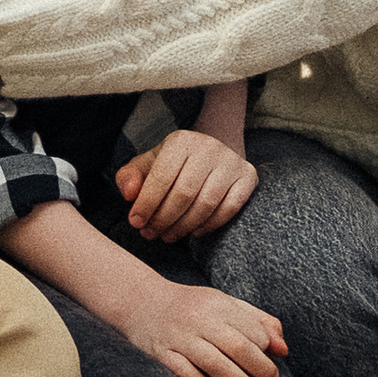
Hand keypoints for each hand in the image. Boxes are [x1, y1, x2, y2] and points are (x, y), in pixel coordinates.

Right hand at [111, 267, 285, 376]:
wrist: (141, 303)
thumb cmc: (192, 307)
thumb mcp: (225, 304)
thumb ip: (258, 321)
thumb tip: (283, 349)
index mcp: (216, 303)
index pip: (250, 328)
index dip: (266, 348)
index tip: (272, 361)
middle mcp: (197, 319)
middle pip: (236, 346)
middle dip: (259, 368)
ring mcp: (178, 338)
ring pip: (214, 364)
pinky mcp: (162, 355)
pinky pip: (188, 376)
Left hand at [116, 125, 259, 243]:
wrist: (209, 154)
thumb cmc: (172, 165)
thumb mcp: (146, 165)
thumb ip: (129, 177)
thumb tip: (129, 195)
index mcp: (181, 141)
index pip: (162, 177)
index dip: (146, 204)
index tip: (136, 223)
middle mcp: (209, 147)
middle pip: (184, 194)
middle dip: (164, 219)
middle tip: (150, 234)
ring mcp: (231, 161)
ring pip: (206, 204)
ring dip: (184, 226)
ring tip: (168, 236)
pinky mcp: (248, 176)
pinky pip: (230, 208)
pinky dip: (210, 225)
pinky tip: (194, 232)